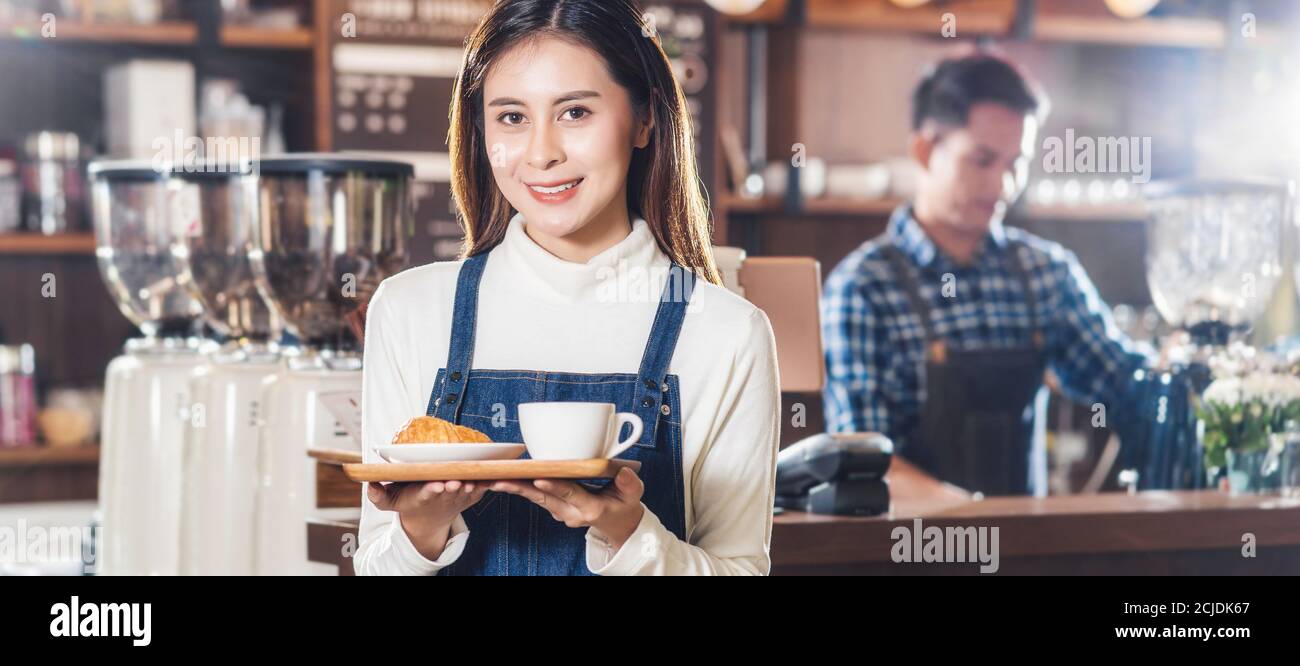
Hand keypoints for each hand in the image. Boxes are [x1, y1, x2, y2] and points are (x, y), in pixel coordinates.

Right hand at [367, 480, 488, 560]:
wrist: (429, 519)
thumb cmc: (408, 502)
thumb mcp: (390, 502)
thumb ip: (378, 496)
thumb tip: (369, 485)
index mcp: (423, 496)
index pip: (427, 492)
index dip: (432, 489)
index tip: (436, 485)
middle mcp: (442, 496)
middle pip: (450, 490)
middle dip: (454, 485)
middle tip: (457, 481)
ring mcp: (458, 497)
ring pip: (467, 490)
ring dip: (472, 486)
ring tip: (474, 480)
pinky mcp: (470, 495)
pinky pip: (481, 489)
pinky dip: (487, 485)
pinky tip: (494, 475)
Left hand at [490, 467, 645, 550]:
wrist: (618, 523)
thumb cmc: (625, 504)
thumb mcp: (633, 495)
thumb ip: (630, 484)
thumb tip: (625, 472)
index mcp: (590, 509)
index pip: (570, 495)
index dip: (554, 486)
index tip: (539, 477)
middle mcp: (571, 513)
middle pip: (543, 498)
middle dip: (521, 488)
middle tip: (499, 479)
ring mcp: (561, 513)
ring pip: (535, 498)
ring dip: (514, 488)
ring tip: (493, 479)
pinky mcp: (554, 508)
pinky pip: (534, 497)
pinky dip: (518, 488)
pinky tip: (502, 479)